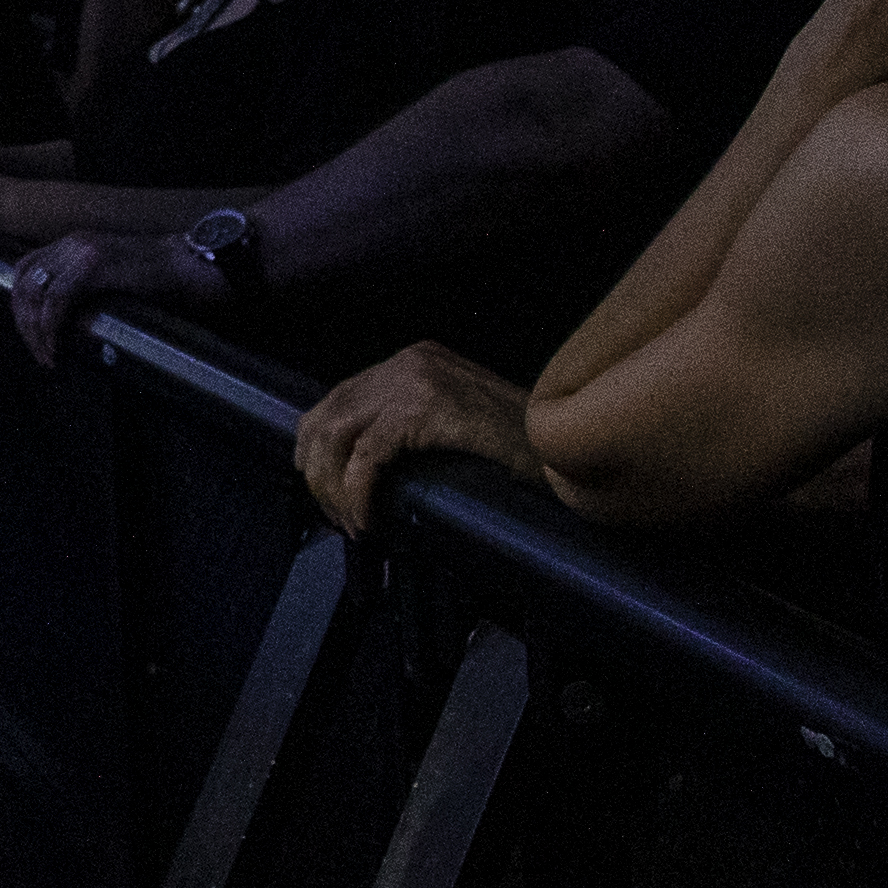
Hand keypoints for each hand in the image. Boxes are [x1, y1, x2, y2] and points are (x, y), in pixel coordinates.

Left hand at [2, 228, 210, 366]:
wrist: (187, 267)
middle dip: (24, 323)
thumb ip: (83, 288)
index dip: (20, 306)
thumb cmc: (156, 280)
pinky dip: (50, 325)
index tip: (31, 334)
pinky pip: (57, 298)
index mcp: (71, 244)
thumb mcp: (108, 277)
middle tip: (38, 352)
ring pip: (35, 292)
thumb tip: (62, 323)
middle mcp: (70, 243)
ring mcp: (81, 251)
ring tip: (46, 355)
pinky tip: (56, 344)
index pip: (25, 270)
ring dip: (34, 329)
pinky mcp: (93, 266)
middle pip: (24, 283)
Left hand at [294, 342, 543, 535]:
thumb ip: (413, 428)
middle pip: (327, 414)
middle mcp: (408, 363)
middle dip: (318, 472)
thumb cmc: (522, 449)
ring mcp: (415, 382)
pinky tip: (369, 521)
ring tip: (351, 524)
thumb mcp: (457, 424)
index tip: (321, 486)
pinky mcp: (425, 410)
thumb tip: (363, 468)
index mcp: (415, 362)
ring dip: (333, 488)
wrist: (570, 449)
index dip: (317, 446)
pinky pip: (366, 459)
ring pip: (337, 436)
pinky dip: (357, 495)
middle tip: (332, 515)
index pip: (339, 397)